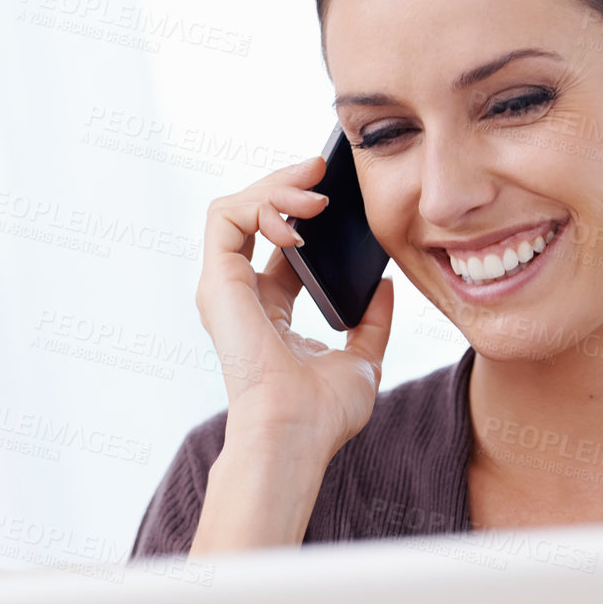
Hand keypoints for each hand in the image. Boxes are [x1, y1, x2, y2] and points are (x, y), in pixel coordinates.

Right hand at [195, 155, 394, 458]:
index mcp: (269, 312)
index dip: (306, 212)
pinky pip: (224, 217)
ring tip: (315, 193)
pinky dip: (260, 204)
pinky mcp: (217, 282)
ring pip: (235, 208)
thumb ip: (372, 323)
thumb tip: (384, 285)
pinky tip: (297, 220)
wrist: (295, 435)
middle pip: (255, 217)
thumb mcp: (362, 360)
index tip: (336, 194)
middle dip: (287, 185)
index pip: (280, 245)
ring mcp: (224, 288)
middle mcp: (240, 296)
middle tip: (322, 168)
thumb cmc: (321, 415)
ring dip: (276, 187)